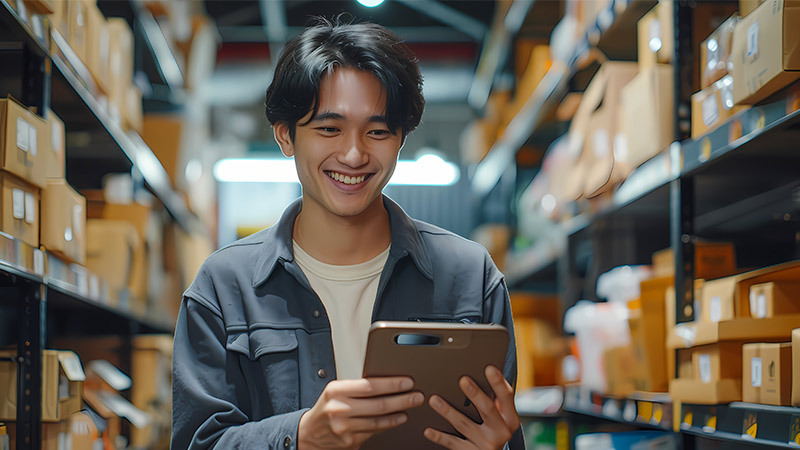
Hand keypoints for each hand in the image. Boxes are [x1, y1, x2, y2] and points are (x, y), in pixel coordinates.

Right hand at [297, 376, 424, 449]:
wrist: (309, 434)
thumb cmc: (327, 407)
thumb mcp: (336, 391)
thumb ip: (357, 387)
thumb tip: (388, 382)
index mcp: (336, 391)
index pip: (369, 386)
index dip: (391, 384)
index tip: (407, 381)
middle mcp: (339, 409)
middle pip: (378, 405)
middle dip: (401, 399)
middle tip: (416, 395)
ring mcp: (345, 428)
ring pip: (378, 421)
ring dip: (398, 413)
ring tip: (411, 406)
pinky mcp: (350, 442)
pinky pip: (375, 431)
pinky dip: (389, 425)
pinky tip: (398, 419)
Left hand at [423, 365, 519, 449]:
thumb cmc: (495, 430)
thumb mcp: (501, 417)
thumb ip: (496, 400)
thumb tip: (484, 371)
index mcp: (510, 418)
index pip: (506, 396)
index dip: (498, 382)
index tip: (489, 368)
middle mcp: (501, 432)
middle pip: (487, 409)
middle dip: (475, 394)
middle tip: (463, 380)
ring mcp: (486, 444)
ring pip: (464, 424)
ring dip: (448, 411)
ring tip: (434, 400)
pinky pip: (453, 443)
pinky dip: (440, 436)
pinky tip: (428, 430)